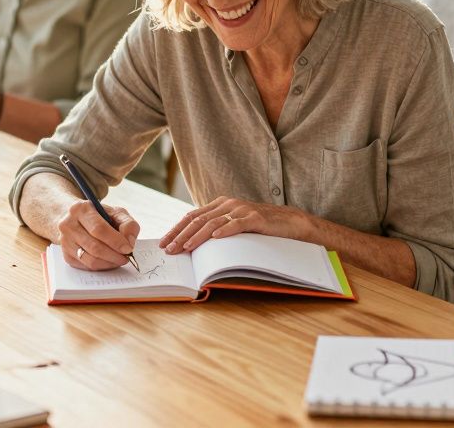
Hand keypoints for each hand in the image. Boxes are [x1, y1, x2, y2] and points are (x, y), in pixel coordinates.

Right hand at [57, 199, 139, 270]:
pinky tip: (109, 260)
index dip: (116, 241)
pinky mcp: (66, 256)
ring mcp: (65, 242)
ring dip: (109, 263)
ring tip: (119, 259)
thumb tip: (129, 242)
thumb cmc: (98, 216)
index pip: (99, 229)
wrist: (74, 219)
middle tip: (126, 257)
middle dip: (114, 255)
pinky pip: (87, 266)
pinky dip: (102, 266)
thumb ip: (127, 224)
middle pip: (94, 247)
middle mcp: (68, 225)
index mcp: (81, 209)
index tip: (128, 248)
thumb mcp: (115, 212)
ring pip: (90, 260)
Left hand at [158, 196, 308, 254]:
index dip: (176, 229)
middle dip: (180, 235)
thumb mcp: (234, 225)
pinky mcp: (256, 218)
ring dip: (196, 237)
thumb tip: (192, 244)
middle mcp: (229, 204)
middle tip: (168, 249)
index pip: (192, 216)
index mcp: (220, 205)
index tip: (163, 242)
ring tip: (185, 248)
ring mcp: (242, 210)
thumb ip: (216, 228)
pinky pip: (237, 224)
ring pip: (213, 223)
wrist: (289, 222)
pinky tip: (215, 239)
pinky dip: (225, 231)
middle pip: (199, 220)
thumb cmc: (260, 227)